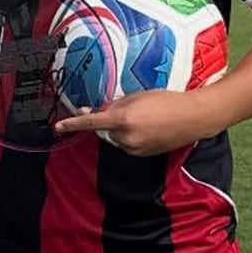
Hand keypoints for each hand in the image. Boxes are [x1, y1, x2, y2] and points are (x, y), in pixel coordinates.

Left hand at [53, 89, 224, 156]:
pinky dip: (131, 136)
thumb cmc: (167, 101)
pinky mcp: (143, 155)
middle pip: (104, 130)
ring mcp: (135, 149)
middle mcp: (126, 138)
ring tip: (144, 116)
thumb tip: (97, 110)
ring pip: (116, 138)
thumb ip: (114, 105)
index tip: (59, 127)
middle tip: (125, 108)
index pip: (91, 122)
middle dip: (108, 120)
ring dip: (121, 128)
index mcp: (123, 120)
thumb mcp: (137, 97)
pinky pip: (128, 145)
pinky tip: (147, 126)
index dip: (73, 124)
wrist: (192, 118)